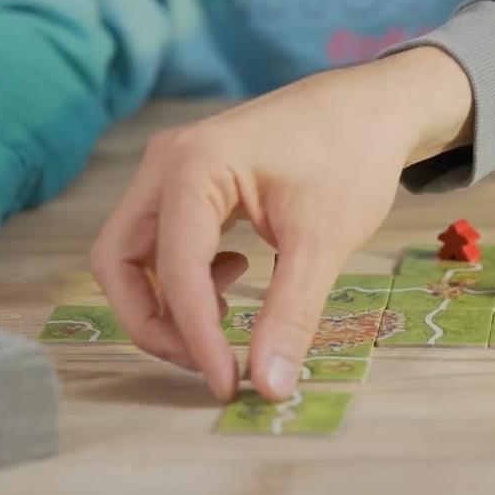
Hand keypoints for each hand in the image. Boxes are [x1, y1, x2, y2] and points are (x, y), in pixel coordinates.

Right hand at [91, 47, 473, 400]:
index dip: (194, 338)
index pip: (174, 270)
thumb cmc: (352, 157)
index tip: (229, 384)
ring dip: (168, 302)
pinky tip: (236, 277)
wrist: (374, 108)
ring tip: (227, 321)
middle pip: (120, 260)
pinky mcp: (188, 182)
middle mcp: (167, 163)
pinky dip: (185, 276)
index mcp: (193, 166)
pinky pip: (161, 241)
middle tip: (210, 362)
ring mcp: (173, 169)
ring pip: (135, 254)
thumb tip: (270, 387)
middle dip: (155, 322)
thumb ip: (291, 314)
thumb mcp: (324, 241)